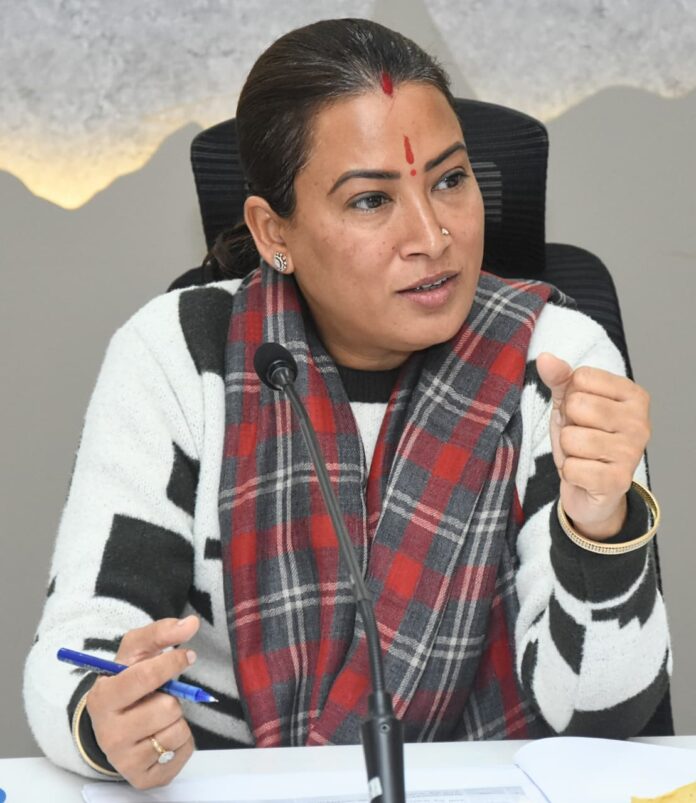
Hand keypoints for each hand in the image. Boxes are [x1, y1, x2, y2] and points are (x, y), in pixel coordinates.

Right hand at [86, 615, 199, 788]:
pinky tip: (163, 736)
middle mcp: (108, 733)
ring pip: (177, 730)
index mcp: (103, 697)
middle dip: (171, 698)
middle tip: (157, 698)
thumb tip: (192, 623)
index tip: (187, 655)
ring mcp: (124, 760)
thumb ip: (162, 633)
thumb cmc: (128, 682)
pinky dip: (182, 741)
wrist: (113, 726)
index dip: (171, 662)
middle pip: (166, 707)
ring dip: (177, 719)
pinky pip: (182, 752)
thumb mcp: (136, 652)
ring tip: (158, 717)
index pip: (144, 677)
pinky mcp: (143, 778)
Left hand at [536, 352, 650, 539]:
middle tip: (580, 436)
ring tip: (582, 455)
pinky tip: (584, 474)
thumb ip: (559, 378)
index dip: (570, 397)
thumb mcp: (569, 404)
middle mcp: (640, 422)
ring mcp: (632, 453)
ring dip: (567, 450)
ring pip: (572, 438)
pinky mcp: (618, 481)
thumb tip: (545, 358)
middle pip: (577, 406)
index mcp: (633, 396)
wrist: (590, 488)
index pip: (582, 378)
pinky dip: (569, 473)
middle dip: (568, 424)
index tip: (581, 414)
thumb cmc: (583, 438)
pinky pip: (572, 468)